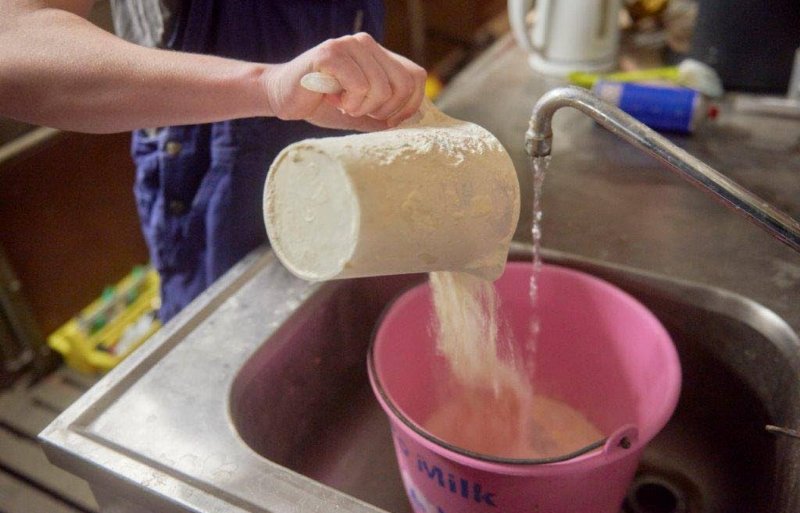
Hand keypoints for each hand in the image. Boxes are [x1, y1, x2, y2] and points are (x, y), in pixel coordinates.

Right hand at [264, 33, 426, 130]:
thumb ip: (386, 114)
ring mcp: (349, 45)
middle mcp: (367, 44)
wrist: (282, 97)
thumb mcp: (363, 112)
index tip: (386, 120)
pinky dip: (348, 103)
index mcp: (379, 55)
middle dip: (384, 110)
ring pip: (381, 87)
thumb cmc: (323, 105)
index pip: (416, 77)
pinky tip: (332, 98)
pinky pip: (359, 86)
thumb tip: (413, 124)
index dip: (408, 106)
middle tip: (359, 112)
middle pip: (403, 85)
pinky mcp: (331, 52)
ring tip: (343, 104)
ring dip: (361, 108)